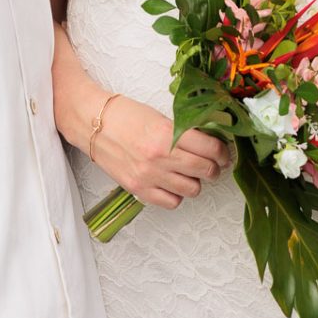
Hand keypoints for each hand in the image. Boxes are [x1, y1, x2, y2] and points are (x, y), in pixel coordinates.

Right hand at [91, 95, 230, 209]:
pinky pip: (172, 202)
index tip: (224, 153)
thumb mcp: (159, 117)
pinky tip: (172, 182)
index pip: (210, 149)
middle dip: (214, 168)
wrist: (93, 124)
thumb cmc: (125, 115)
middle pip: (205, 171)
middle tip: (213, 164)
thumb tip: (209, 145)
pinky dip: (176, 194)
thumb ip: (183, 133)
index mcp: (167, 134)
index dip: (223, 152)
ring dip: (195, 181)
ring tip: (189, 172)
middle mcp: (160, 157)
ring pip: (192, 190)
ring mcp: (149, 176)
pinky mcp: (139, 190)